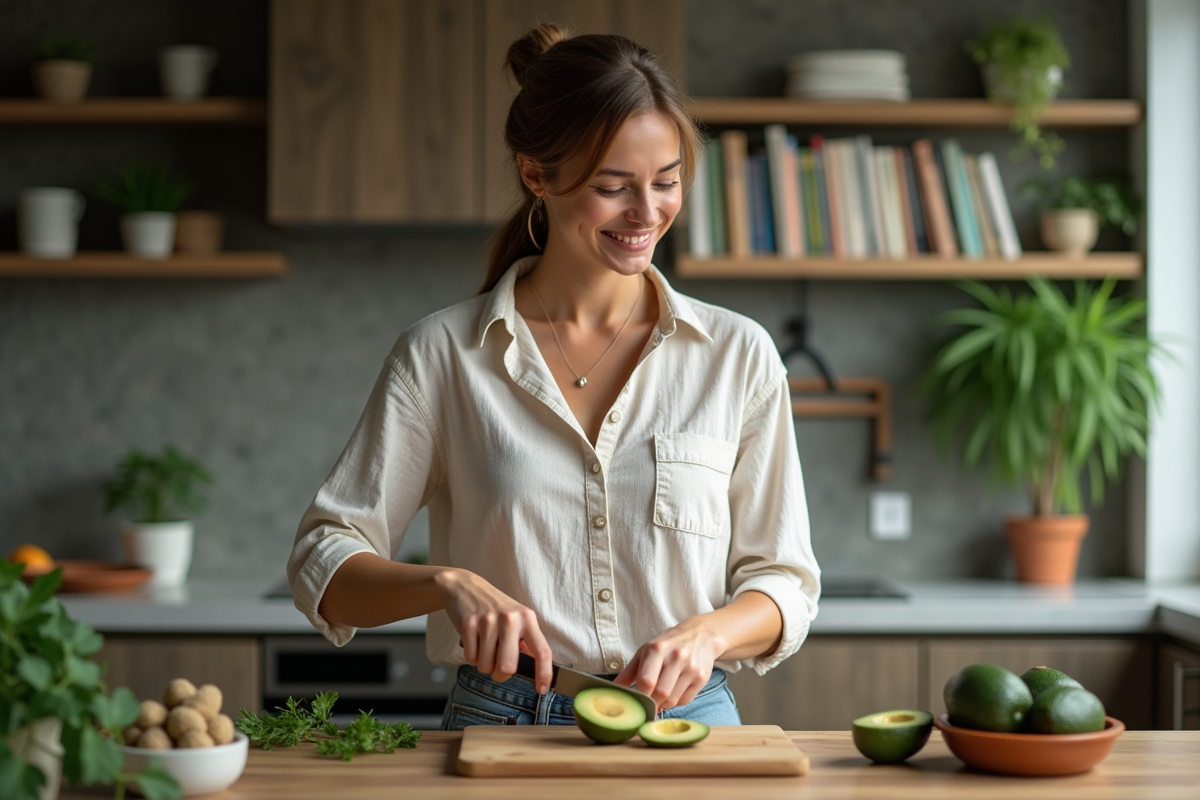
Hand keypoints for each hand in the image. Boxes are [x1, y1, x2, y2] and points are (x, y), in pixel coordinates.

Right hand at [435, 569, 553, 692]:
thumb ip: (526, 641)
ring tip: (484, 647)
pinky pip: (470, 658)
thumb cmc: (495, 607)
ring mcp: (488, 621)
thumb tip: (534, 668)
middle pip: (507, 667)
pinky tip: (473, 641)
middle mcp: (510, 619)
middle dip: (500, 675)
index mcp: (527, 618)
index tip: (542, 689)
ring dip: (483, 664)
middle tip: (497, 666)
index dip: (544, 673)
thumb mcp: (517, 618)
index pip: (542, 651)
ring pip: (486, 666)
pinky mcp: (468, 624)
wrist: (465, 587)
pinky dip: (471, 657)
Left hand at [613, 618, 725, 711]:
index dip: (640, 695)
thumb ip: (629, 672)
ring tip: (660, 698)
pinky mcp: (702, 677)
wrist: (701, 635)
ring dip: (663, 704)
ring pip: (673, 699)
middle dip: (652, 703)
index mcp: (657, 649)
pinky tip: (674, 693)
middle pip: (661, 693)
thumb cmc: (668, 645)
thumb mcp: (646, 651)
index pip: (646, 680)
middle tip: (648, 704)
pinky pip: (686, 700)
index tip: (637, 702)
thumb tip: (613, 690)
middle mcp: (676, 657)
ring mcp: (691, 667)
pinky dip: (677, 702)